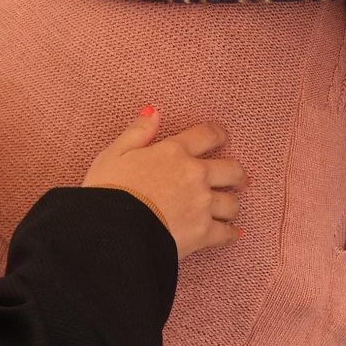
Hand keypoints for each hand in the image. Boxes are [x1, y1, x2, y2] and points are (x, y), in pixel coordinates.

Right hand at [83, 107, 244, 258]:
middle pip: (230, 169)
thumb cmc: (108, 192)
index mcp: (174, 152)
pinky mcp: (202, 233)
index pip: (207, 135)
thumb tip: (153, 111)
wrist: (110, 233)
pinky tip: (234, 234)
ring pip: (231, 202)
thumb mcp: (114, 154)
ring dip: (232, 204)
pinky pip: (226, 233)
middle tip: (237, 177)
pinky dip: (231, 234)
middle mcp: (194, 175)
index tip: (222, 137)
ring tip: (230, 207)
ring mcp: (201, 204)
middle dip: (236, 173)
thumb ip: (137, 132)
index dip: (218, 134)